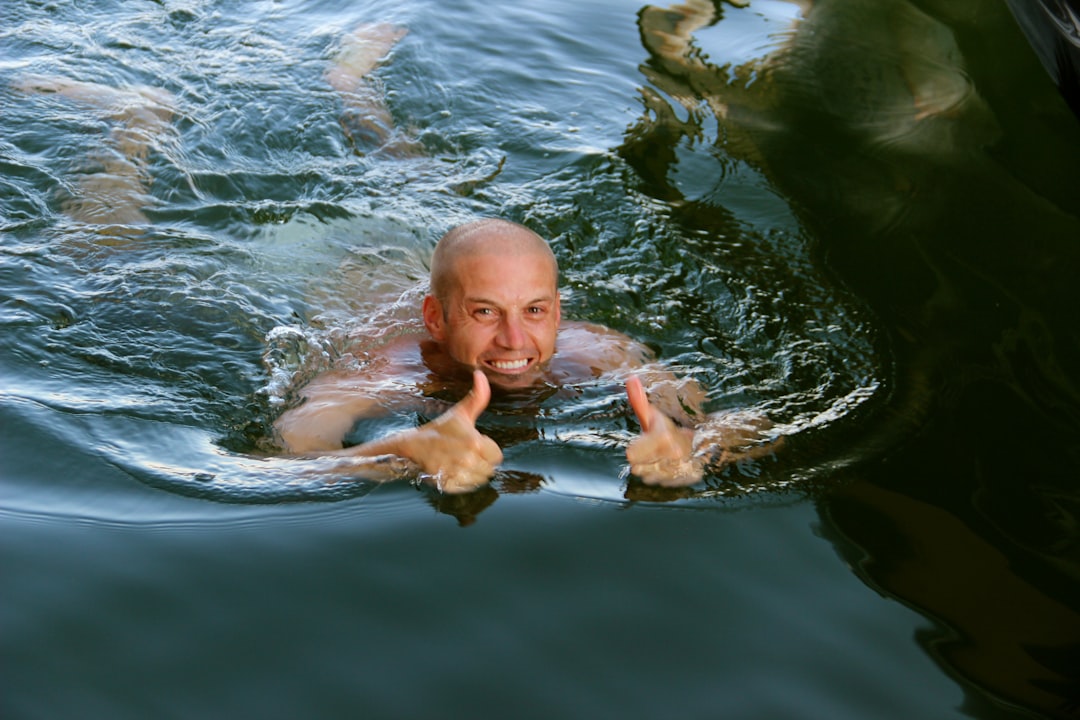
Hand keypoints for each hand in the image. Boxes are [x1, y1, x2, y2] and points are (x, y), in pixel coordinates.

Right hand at [398, 369, 502, 492]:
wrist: (411, 445)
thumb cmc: (439, 429)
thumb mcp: (460, 412)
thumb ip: (478, 396)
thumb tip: (480, 374)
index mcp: (475, 442)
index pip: (497, 456)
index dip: (488, 451)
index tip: (475, 446)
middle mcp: (468, 460)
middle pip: (489, 470)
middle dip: (480, 463)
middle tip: (465, 454)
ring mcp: (457, 474)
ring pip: (479, 480)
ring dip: (472, 474)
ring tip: (459, 463)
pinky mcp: (448, 485)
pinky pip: (466, 488)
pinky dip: (461, 483)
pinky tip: (452, 471)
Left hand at [626, 376, 702, 486]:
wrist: (701, 440)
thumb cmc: (667, 428)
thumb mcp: (653, 416)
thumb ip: (639, 401)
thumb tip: (630, 379)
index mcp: (663, 438)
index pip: (631, 455)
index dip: (635, 449)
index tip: (644, 442)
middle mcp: (673, 455)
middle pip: (638, 469)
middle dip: (643, 460)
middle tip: (654, 451)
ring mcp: (680, 469)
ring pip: (649, 478)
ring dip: (652, 470)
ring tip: (661, 459)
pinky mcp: (687, 479)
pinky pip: (662, 484)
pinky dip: (663, 477)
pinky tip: (668, 467)